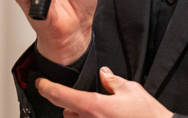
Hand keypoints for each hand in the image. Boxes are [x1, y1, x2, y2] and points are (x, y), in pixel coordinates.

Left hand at [36, 67, 173, 117]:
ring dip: (82, 116)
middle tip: (89, 99)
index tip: (40, 83)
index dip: (47, 88)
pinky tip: (107, 116)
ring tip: (101, 111)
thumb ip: (113, 82)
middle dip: (73, 105)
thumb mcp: (131, 90)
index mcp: (94, 107)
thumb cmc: (146, 115)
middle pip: (68, 112)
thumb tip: (105, 74)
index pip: (62, 95)